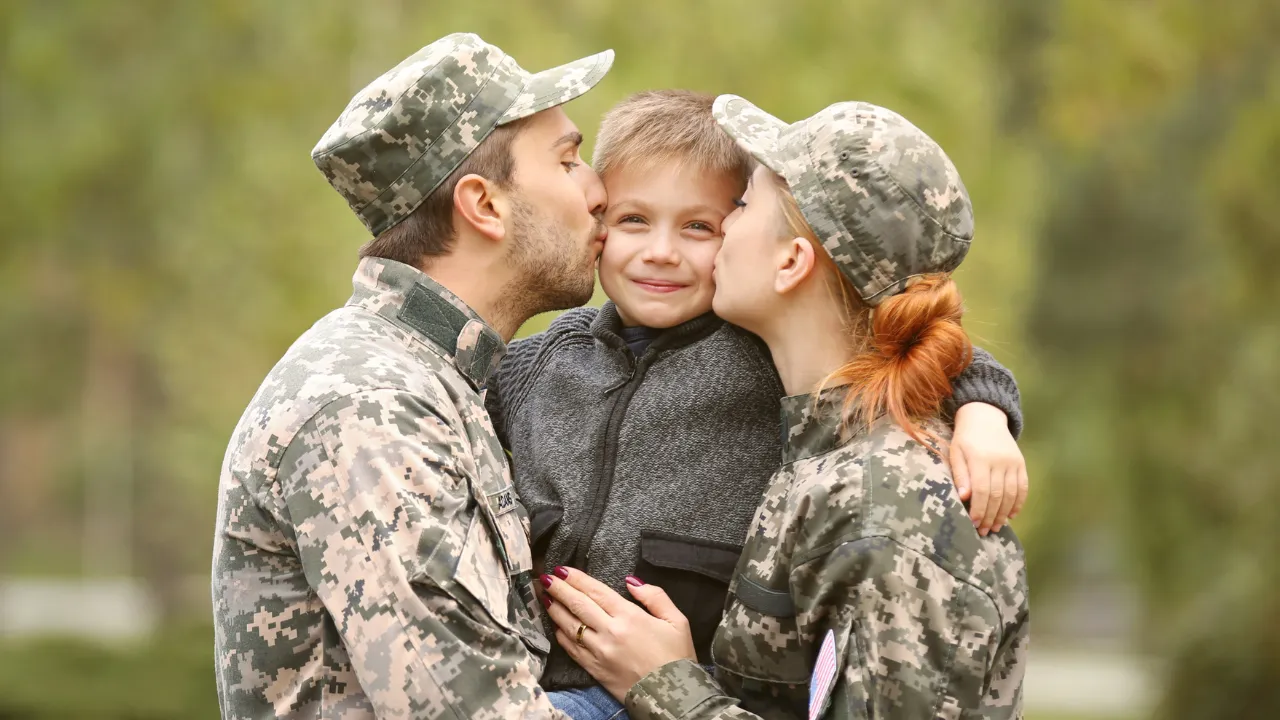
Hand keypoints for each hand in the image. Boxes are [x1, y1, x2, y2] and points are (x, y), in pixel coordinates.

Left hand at [541, 567, 695, 701]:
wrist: (672, 698)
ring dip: (555, 610)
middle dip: (559, 589)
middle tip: (546, 578)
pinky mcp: (594, 670)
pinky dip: (561, 635)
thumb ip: (655, 596)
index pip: (596, 591)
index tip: (562, 569)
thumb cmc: (677, 658)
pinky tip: (556, 626)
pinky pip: (572, 649)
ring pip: (570, 626)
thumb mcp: (677, 621)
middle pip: (578, 605)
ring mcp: (599, 652)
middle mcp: (610, 632)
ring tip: (545, 597)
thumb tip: (631, 581)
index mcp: (629, 616)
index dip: (576, 579)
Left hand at [951, 402, 1027, 535]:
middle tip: (983, 531)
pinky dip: (1019, 503)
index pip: (982, 490)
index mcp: (980, 458)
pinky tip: (1011, 515)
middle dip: (990, 516)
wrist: (984, 417)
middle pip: (997, 495)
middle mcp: (1000, 461)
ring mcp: (1013, 462)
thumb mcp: (955, 452)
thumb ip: (960, 474)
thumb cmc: (965, 438)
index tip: (973, 523)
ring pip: (1012, 494)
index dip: (978, 509)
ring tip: (995, 526)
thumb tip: (964, 497)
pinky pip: (1023, 487)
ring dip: (1004, 513)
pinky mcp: (1021, 463)